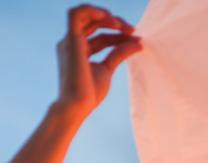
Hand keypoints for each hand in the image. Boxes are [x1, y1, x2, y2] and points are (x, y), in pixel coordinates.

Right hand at [56, 4, 141, 119]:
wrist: (77, 106)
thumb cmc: (89, 94)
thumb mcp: (108, 69)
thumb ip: (119, 53)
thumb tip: (138, 42)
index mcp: (79, 51)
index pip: (101, 37)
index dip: (120, 36)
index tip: (137, 40)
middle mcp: (72, 43)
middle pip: (94, 24)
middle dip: (116, 23)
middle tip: (133, 30)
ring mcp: (69, 41)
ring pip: (85, 14)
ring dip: (104, 15)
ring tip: (121, 25)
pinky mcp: (70, 40)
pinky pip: (75, 14)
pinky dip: (92, 10)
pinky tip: (109, 18)